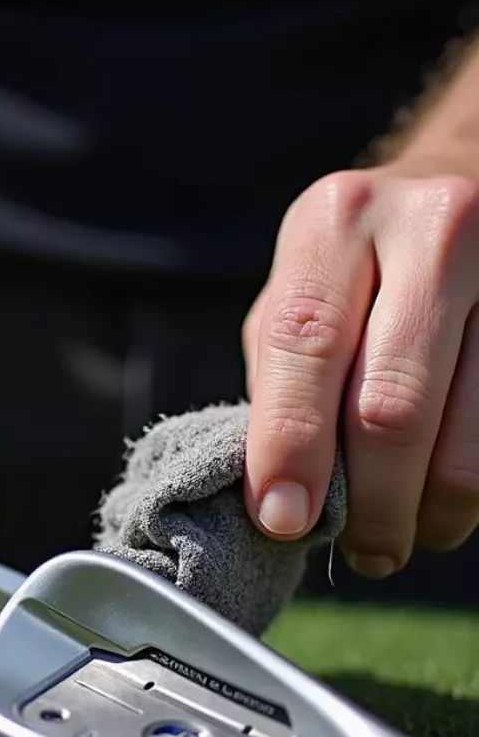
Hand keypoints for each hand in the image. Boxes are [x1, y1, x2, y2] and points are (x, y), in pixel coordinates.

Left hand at [243, 162, 478, 577]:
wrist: (467, 184)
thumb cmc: (360, 266)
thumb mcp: (300, 293)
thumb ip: (281, 379)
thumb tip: (278, 500)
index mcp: (336, 223)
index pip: (303, 346)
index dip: (290, 445)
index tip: (281, 520)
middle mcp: (429, 227)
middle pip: (393, 404)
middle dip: (371, 502)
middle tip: (363, 552)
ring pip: (471, 434)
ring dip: (434, 512)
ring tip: (407, 537)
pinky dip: (474, 485)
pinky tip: (447, 497)